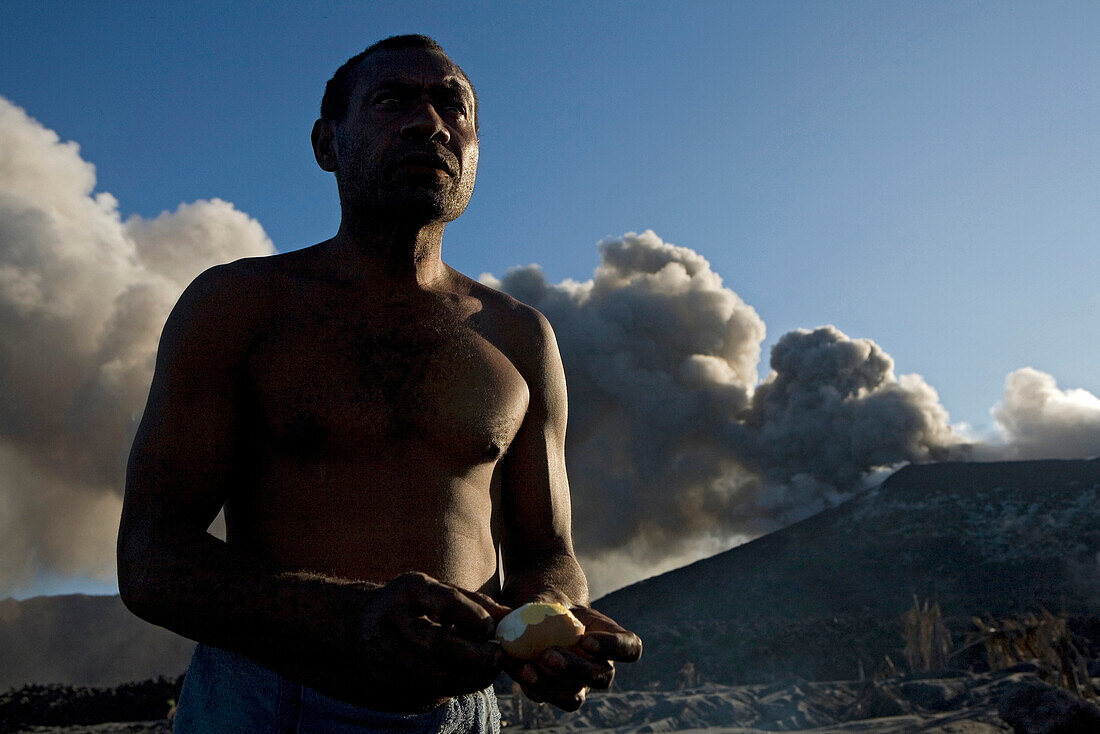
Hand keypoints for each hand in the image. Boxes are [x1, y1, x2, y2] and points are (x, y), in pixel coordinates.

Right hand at [355, 572, 511, 698]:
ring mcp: (389, 653)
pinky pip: (432, 688)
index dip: (476, 617)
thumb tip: (510, 615)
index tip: (492, 628)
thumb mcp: (435, 591)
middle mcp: (395, 622)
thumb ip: (472, 602)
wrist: (356, 627)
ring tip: (490, 668)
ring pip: (437, 674)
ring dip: (472, 675)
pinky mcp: (391, 679)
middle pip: (440, 644)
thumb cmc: (407, 604)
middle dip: (477, 654)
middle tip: (499, 655)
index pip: (449, 602)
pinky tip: (472, 676)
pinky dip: (458, 684)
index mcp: (408, 592)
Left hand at [507, 606, 641, 710]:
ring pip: (574, 697)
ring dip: (550, 685)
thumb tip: (521, 613)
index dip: (613, 648)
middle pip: (603, 677)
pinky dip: (527, 683)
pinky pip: (545, 697)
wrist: (532, 618)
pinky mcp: (553, 692)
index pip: (630, 647)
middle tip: (548, 655)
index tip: (586, 640)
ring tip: (526, 667)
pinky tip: (511, 665)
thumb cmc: (548, 603)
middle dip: (575, 669)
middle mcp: (598, 665)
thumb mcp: (548, 596)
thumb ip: (540, 603)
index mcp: (608, 636)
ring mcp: (578, 683)